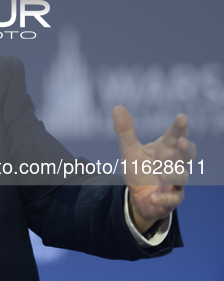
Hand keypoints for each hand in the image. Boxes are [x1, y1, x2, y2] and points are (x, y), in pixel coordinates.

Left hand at [112, 105, 196, 233]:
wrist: (138, 196)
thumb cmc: (139, 169)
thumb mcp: (129, 150)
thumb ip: (125, 131)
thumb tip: (117, 107)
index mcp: (165, 149)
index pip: (174, 136)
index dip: (179, 128)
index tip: (181, 118)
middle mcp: (174, 163)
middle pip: (186, 154)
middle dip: (187, 149)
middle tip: (182, 143)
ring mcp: (175, 182)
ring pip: (182, 177)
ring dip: (173, 175)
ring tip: (162, 175)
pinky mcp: (172, 199)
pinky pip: (173, 200)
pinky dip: (164, 199)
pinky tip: (154, 197)